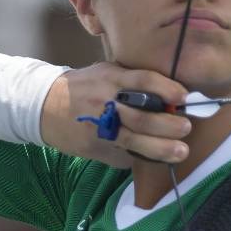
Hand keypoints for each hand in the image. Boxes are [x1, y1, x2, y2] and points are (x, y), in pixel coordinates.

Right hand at [40, 62, 191, 166]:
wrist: (44, 106)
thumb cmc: (86, 87)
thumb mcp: (106, 72)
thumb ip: (134, 80)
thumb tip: (173, 94)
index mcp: (110, 78)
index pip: (143, 80)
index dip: (166, 89)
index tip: (185, 97)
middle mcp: (104, 101)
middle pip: (141, 116)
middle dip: (168, 124)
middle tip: (186, 128)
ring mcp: (98, 127)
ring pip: (133, 140)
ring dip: (161, 148)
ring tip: (181, 151)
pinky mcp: (94, 147)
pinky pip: (121, 155)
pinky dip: (140, 156)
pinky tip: (155, 158)